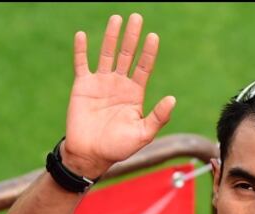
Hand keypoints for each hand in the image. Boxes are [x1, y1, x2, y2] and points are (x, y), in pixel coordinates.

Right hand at [62, 14, 175, 179]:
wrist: (90, 154)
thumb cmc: (118, 147)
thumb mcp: (143, 134)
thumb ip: (158, 117)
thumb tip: (173, 99)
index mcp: (135, 93)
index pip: (144, 67)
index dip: (148, 52)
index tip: (153, 37)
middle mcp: (119, 84)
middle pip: (127, 54)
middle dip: (132, 37)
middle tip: (137, 17)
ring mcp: (100, 82)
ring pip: (107, 54)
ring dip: (111, 36)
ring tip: (116, 19)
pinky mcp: (82, 86)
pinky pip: (81, 63)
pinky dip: (81, 50)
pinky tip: (82, 35)